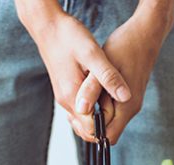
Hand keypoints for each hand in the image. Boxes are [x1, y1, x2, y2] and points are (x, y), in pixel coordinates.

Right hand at [15, 1, 131, 141]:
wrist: (48, 26)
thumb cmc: (69, 37)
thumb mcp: (93, 54)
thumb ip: (108, 77)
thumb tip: (126, 97)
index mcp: (72, 97)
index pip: (90, 130)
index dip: (107, 127)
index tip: (120, 115)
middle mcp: (66, 102)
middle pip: (86, 130)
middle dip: (103, 126)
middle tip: (119, 110)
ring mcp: (64, 97)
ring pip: (82, 121)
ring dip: (98, 118)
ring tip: (113, 103)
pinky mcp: (65, 91)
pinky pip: (80, 110)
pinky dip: (92, 109)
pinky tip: (103, 96)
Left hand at [72, 1, 173, 143]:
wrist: (145, 33)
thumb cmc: (125, 46)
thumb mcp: (104, 66)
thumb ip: (92, 89)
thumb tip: (81, 110)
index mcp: (126, 107)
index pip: (107, 137)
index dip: (90, 131)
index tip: (77, 114)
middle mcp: (130, 109)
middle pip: (107, 132)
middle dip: (90, 123)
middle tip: (76, 104)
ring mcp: (130, 104)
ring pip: (108, 120)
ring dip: (93, 112)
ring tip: (82, 95)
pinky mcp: (127, 96)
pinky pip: (110, 109)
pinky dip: (98, 104)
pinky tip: (90, 89)